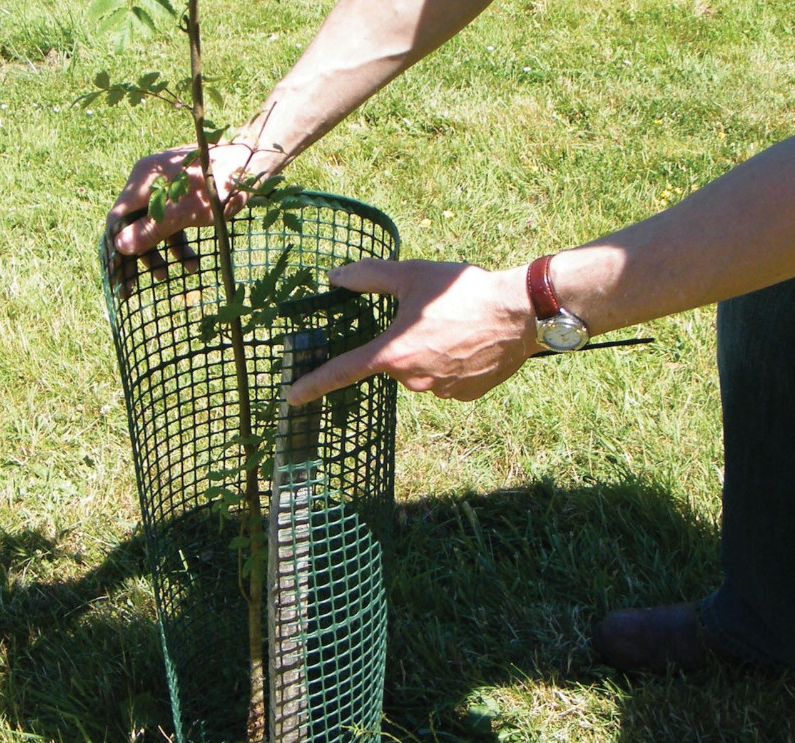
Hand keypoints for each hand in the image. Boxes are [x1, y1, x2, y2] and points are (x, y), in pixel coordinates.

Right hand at [106, 143, 258, 290]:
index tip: (117, 278)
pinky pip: (173, 225)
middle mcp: (149, 183)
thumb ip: (153, 229)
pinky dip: (179, 245)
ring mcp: (166, 190)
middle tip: (131, 289)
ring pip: (154, 228)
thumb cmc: (218, 184)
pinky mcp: (183, 198)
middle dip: (137, 257)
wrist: (251, 164)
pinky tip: (191, 264)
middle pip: (134, 225)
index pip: (118, 218)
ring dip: (159, 254)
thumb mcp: (185, 212)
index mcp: (143, 180)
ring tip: (166, 277)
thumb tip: (120, 247)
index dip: (115, 250)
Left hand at [286, 258, 537, 404]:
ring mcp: (439, 392)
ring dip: (429, 354)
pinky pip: (446, 382)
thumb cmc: (463, 292)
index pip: (342, 373)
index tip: (292, 398)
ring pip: (421, 374)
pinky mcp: (464, 397)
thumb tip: (336, 277)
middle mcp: (411, 380)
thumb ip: (369, 277)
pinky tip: (470, 345)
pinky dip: (452, 366)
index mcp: (392, 353)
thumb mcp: (411, 275)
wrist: (519, 313)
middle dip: (404, 343)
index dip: (313, 385)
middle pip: (393, 364)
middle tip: (431, 319)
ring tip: (456, 328)